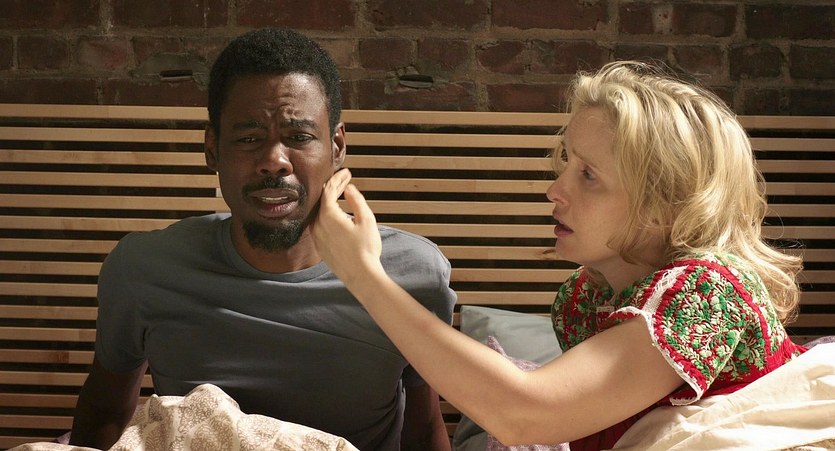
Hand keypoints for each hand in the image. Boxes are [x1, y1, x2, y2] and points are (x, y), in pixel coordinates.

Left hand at [311, 169, 383, 286]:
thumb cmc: (366, 249)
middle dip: (334, 188)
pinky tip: (337, 214)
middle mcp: (318, 225)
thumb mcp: (366, 220)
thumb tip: (348, 188)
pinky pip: (320, 224)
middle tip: (345, 180)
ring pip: (319, 212)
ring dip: (329, 201)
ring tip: (340, 194)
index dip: (338, 179)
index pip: (329, 190)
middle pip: (323, 200)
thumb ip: (356, 200)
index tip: (347, 173)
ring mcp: (317, 237)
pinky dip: (327, 215)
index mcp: (328, 216)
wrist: (361, 275)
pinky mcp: (319, 246)